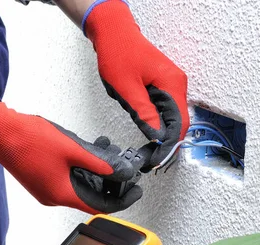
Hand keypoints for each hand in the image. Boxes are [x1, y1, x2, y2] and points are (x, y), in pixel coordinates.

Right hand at [0, 89, 142, 213]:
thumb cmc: (28, 140)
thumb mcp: (72, 149)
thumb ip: (100, 162)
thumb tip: (121, 172)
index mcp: (61, 194)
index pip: (99, 206)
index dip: (121, 199)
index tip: (135, 190)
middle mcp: (52, 196)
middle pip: (89, 195)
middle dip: (109, 180)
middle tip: (124, 165)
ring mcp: (44, 187)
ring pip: (79, 183)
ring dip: (95, 170)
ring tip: (107, 151)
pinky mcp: (40, 177)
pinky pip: (67, 177)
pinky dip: (81, 166)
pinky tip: (87, 149)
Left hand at [83, 0, 188, 165]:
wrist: (114, 34)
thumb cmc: (118, 55)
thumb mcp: (127, 89)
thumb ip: (143, 113)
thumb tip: (156, 136)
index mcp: (172, 84)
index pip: (180, 124)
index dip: (170, 145)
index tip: (157, 160)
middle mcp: (176, 84)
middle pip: (179, 122)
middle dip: (166, 143)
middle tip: (150, 160)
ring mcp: (170, 84)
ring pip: (171, 117)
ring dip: (161, 133)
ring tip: (148, 151)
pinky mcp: (162, 85)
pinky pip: (164, 109)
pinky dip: (157, 123)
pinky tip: (147, 132)